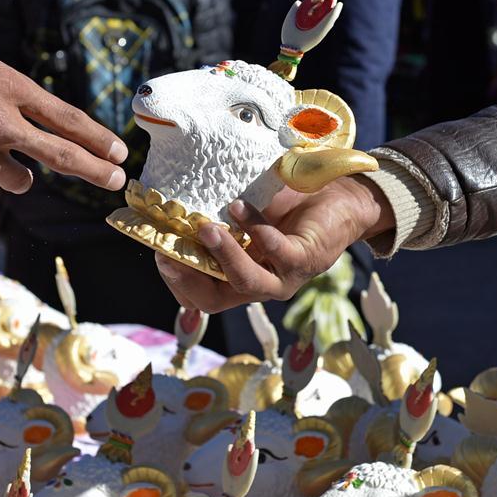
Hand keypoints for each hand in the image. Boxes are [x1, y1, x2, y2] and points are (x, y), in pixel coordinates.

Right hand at [0, 32, 126, 192]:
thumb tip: (7, 100)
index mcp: (7, 88)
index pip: (67, 119)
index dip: (97, 138)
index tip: (119, 151)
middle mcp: (2, 127)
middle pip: (63, 157)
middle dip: (96, 171)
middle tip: (118, 180)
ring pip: (19, 180)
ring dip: (18, 174)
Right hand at [154, 176, 393, 312]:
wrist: (337, 196)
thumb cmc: (286, 205)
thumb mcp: (242, 211)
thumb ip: (213, 214)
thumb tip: (169, 200)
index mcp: (238, 278)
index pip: (199, 297)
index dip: (176, 282)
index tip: (158, 251)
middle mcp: (259, 285)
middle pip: (214, 300)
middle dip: (188, 278)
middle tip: (168, 251)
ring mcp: (283, 277)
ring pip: (245, 281)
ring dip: (223, 256)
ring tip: (206, 228)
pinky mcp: (305, 260)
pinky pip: (277, 251)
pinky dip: (257, 229)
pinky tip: (242, 207)